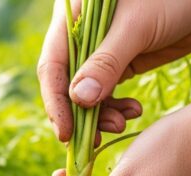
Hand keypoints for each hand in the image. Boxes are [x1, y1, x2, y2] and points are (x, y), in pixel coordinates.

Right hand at [39, 0, 190, 136]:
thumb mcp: (137, 27)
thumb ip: (107, 63)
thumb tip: (80, 100)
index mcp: (71, 19)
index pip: (52, 66)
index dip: (56, 102)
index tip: (67, 132)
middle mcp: (79, 38)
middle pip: (67, 86)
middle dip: (81, 115)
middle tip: (95, 140)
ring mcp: (99, 53)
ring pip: (87, 95)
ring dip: (101, 116)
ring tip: (121, 124)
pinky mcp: (120, 64)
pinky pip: (108, 95)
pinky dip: (118, 109)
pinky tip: (135, 111)